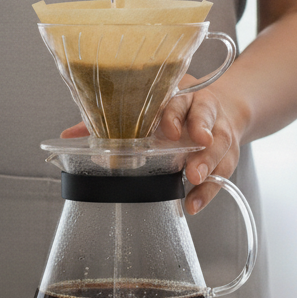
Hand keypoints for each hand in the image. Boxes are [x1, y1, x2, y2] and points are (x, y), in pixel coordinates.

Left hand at [61, 76, 247, 214]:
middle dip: (199, 141)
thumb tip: (69, 135)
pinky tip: (193, 204)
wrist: (221, 105)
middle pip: (206, 121)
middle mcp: (203, 109)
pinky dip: (209, 190)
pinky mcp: (228, 152)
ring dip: (207, 166)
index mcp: (181, 93)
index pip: (178, 101)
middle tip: (189, 164)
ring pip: (219, 146)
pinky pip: (224, 171)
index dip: (173, 116)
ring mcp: (219, 130)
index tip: (167, 131)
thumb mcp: (146, 106)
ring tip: (193, 181)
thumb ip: (110, 121)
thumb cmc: (173, 107)